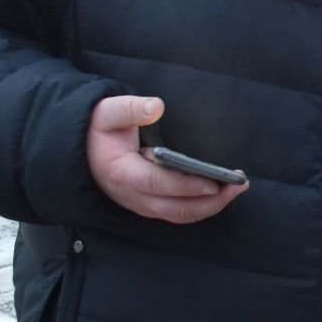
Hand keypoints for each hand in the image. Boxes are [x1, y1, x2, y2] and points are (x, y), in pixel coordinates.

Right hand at [85, 95, 247, 223]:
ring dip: (210, 206)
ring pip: (178, 214)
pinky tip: (222, 193)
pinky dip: (201, 207)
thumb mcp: (106, 112)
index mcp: (121, 172)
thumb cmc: (98, 129)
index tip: (214, 182)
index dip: (186, 185)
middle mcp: (131, 195)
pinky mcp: (149, 205)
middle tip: (239, 185)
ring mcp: (140, 204)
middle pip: (174, 208)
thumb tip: (156, 106)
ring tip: (237, 188)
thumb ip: (131, 108)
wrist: (82, 152)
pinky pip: (178, 213)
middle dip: (210, 201)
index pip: (157, 183)